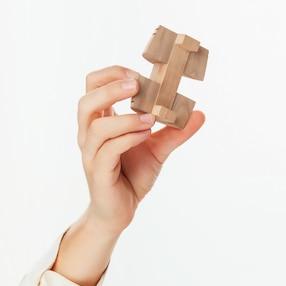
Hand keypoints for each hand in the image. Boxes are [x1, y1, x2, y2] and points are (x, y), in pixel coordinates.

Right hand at [77, 65, 204, 232]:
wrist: (121, 210)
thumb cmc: (133, 174)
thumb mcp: (159, 148)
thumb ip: (176, 131)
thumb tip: (200, 113)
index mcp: (101, 121)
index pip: (92, 86)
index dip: (111, 75)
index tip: (138, 74)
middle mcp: (90, 134)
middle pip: (86, 101)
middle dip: (111, 88)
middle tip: (138, 85)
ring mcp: (91, 153)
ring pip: (97, 126)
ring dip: (126, 118)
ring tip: (150, 118)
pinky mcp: (98, 172)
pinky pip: (108, 150)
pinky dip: (128, 138)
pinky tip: (146, 135)